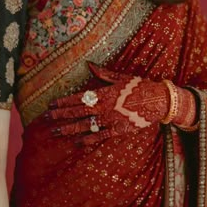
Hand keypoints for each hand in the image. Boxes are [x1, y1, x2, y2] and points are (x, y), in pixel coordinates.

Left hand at [46, 63, 169, 144]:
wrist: (158, 100)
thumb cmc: (140, 86)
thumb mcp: (121, 77)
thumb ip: (103, 73)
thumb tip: (89, 64)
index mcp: (104, 93)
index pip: (78, 98)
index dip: (64, 102)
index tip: (51, 105)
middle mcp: (104, 107)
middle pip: (78, 112)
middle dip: (61, 115)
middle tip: (47, 119)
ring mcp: (111, 119)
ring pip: (85, 125)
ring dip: (69, 128)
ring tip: (56, 131)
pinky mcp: (119, 130)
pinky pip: (100, 136)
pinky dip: (88, 139)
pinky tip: (77, 142)